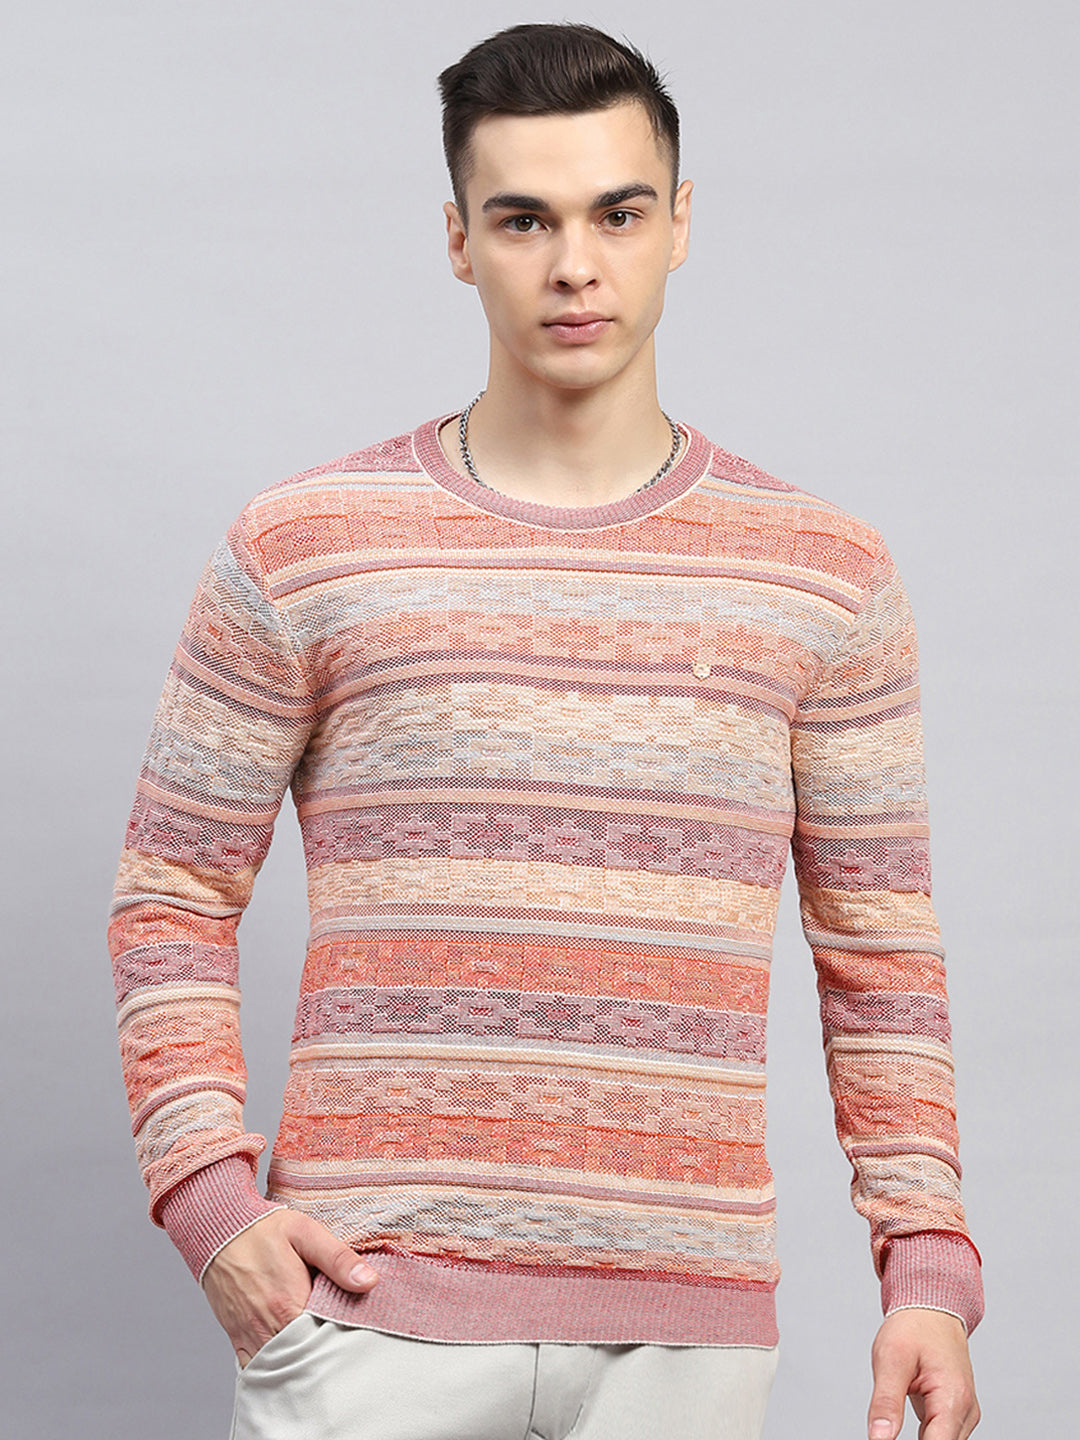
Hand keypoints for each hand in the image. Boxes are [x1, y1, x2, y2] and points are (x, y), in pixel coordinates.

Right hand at [202, 1208, 378, 1366]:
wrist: (219, 1230)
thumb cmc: (264, 1230)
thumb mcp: (306, 1233)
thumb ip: (338, 1258)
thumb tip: (370, 1282)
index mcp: (288, 1302)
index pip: (324, 1339)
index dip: (342, 1340)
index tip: (356, 1333)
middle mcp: (267, 1326)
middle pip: (303, 1357)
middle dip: (323, 1356)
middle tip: (342, 1348)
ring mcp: (250, 1335)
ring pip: (281, 1366)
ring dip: (300, 1363)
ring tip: (320, 1356)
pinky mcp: (237, 1337)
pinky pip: (255, 1367)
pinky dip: (275, 1368)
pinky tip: (291, 1362)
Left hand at [867, 1308, 978, 1438]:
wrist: (931, 1310)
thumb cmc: (913, 1328)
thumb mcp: (891, 1359)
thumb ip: (886, 1402)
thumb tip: (878, 1439)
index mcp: (953, 1398)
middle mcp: (965, 1411)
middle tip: (886, 1425)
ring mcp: (963, 1413)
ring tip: (898, 1409)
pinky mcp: (955, 1413)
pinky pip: (939, 1434)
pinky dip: (923, 1435)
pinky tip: (903, 1419)